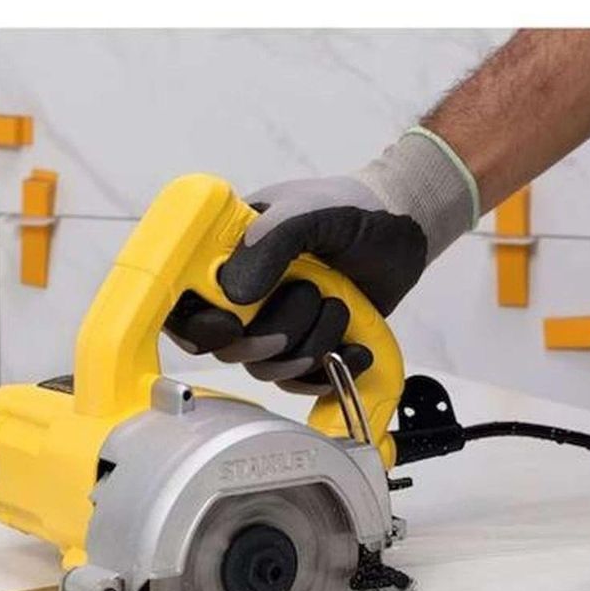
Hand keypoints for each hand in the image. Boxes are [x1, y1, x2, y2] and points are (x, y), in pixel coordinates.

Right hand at [164, 175, 426, 393]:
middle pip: (227, 346)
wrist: (403, 230)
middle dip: (271, 335)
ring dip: (309, 345)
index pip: (186, 302)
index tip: (230, 324)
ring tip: (340, 306)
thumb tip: (235, 296)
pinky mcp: (307, 345)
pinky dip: (327, 372)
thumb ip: (271, 244)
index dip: (197, 323)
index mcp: (228, 255)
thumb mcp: (308, 212)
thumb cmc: (352, 208)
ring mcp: (276, 322)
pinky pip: (299, 382)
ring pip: (266, 368)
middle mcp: (244, 294)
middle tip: (310, 300)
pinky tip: (354, 348)